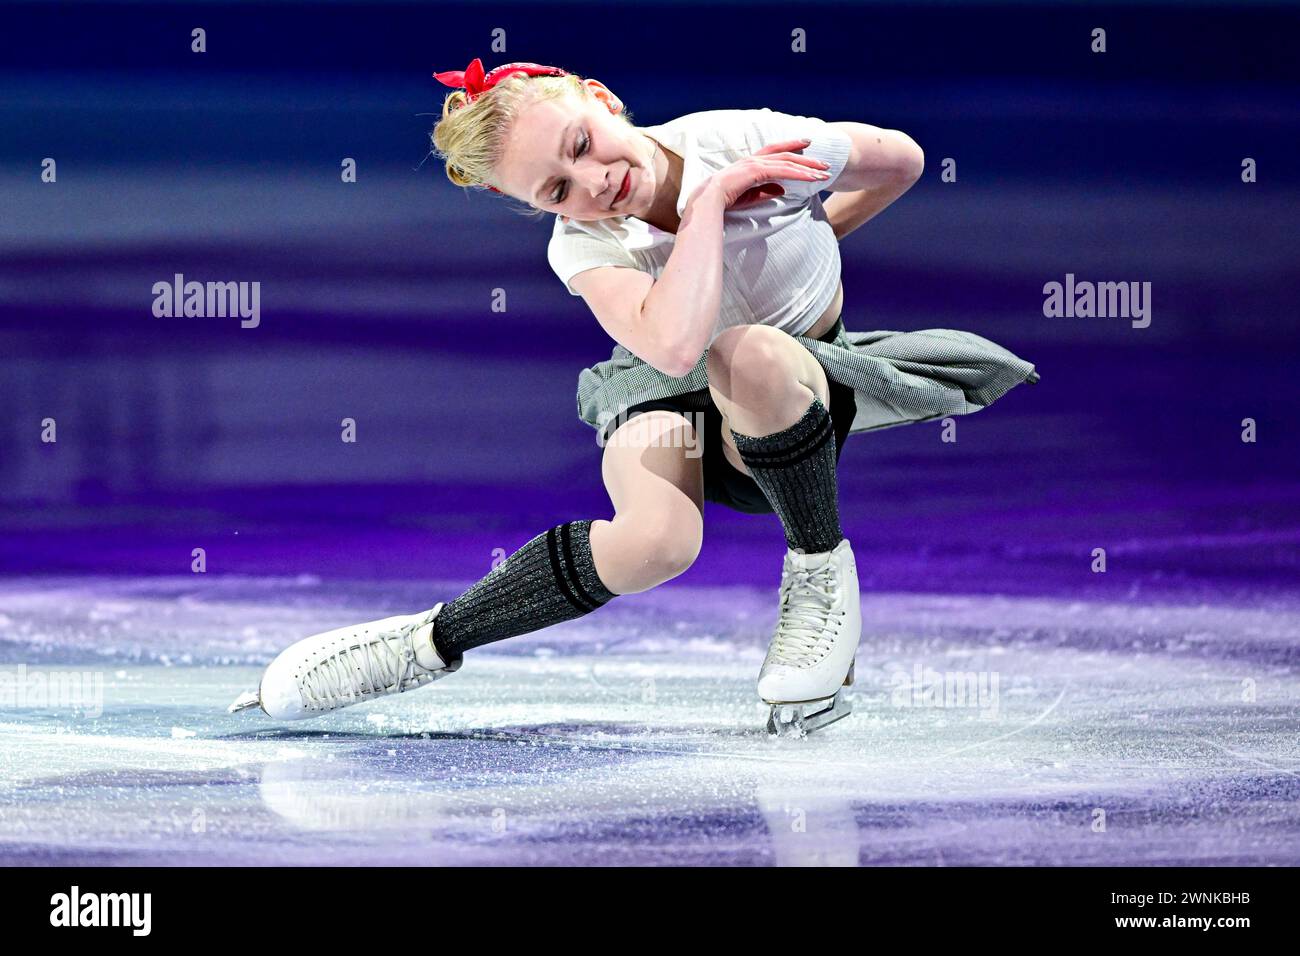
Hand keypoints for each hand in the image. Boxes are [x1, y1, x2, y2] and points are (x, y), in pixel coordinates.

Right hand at [703, 138, 831, 209]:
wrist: (709, 201)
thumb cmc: (724, 200)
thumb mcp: (750, 196)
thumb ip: (766, 191)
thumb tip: (783, 189)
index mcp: (750, 163)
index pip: (774, 150)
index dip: (791, 145)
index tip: (806, 143)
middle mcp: (754, 160)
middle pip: (786, 154)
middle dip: (806, 158)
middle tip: (824, 163)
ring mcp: (756, 164)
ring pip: (788, 162)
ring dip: (808, 168)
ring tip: (824, 173)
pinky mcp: (757, 171)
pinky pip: (783, 171)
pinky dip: (799, 174)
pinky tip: (812, 178)